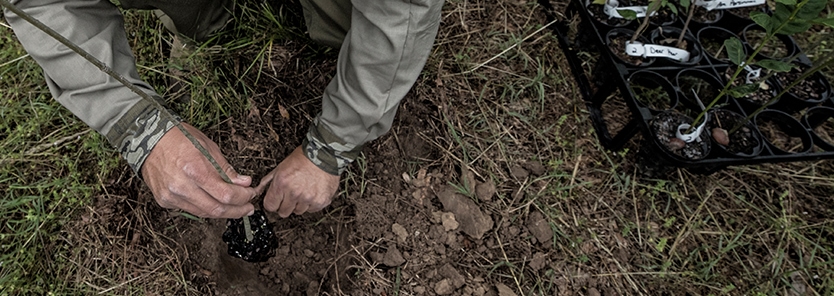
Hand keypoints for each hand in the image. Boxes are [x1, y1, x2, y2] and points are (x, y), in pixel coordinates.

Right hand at [141, 123, 259, 217]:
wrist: (149, 139)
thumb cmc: (179, 138)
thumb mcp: (208, 147)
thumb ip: (226, 169)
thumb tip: (244, 183)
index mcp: (194, 169)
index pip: (226, 194)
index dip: (243, 198)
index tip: (251, 194)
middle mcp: (181, 186)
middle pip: (216, 209)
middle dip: (237, 210)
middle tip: (248, 207)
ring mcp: (171, 196)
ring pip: (204, 213)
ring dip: (223, 211)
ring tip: (235, 206)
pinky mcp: (164, 201)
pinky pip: (190, 210)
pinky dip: (205, 208)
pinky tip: (213, 202)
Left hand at [260, 146, 339, 217]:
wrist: (325, 154)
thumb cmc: (303, 158)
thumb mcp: (281, 166)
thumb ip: (269, 181)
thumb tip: (257, 190)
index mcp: (282, 183)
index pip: (270, 206)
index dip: (273, 203)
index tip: (276, 200)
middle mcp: (295, 193)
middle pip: (283, 212)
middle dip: (285, 205)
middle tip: (291, 195)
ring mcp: (308, 199)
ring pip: (298, 212)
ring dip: (299, 204)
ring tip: (304, 191)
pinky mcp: (321, 201)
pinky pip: (312, 210)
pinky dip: (312, 203)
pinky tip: (312, 192)